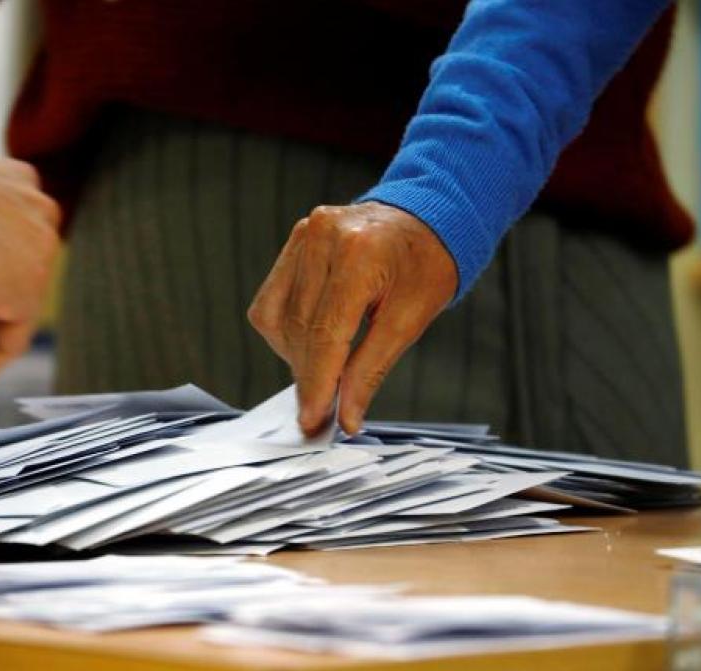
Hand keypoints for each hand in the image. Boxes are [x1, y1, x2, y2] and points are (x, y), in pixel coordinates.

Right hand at [248, 202, 457, 436]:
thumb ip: (371, 369)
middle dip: (308, 376)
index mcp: (360, 255)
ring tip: (323, 372)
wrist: (428, 220)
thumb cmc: (426, 267)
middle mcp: (325, 238)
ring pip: (277, 318)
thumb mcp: (410, 321)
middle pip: (300, 329)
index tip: (313, 420)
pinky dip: (286, 331)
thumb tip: (346, 416)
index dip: (317, 383)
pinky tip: (311, 342)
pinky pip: (272, 301)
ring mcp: (306, 235)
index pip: (325, 333)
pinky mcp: (296, 241)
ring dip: (295, 356)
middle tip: (319, 412)